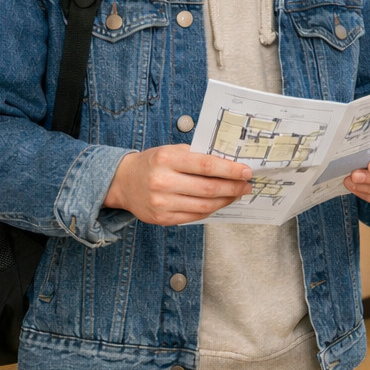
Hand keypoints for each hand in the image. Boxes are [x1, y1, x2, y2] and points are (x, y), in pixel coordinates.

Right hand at [104, 144, 254, 225]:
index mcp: (167, 159)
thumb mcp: (172, 151)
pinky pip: (194, 216)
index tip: (246, 171)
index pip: (206, 165)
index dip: (230, 170)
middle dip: (233, 187)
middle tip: (246, 185)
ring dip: (225, 200)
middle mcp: (162, 182)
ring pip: (204, 205)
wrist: (123, 182)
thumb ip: (198, 156)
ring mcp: (161, 203)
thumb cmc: (153, 163)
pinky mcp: (162, 218)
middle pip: (208, 188)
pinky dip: (211, 209)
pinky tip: (219, 202)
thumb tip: (231, 164)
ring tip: (236, 194)